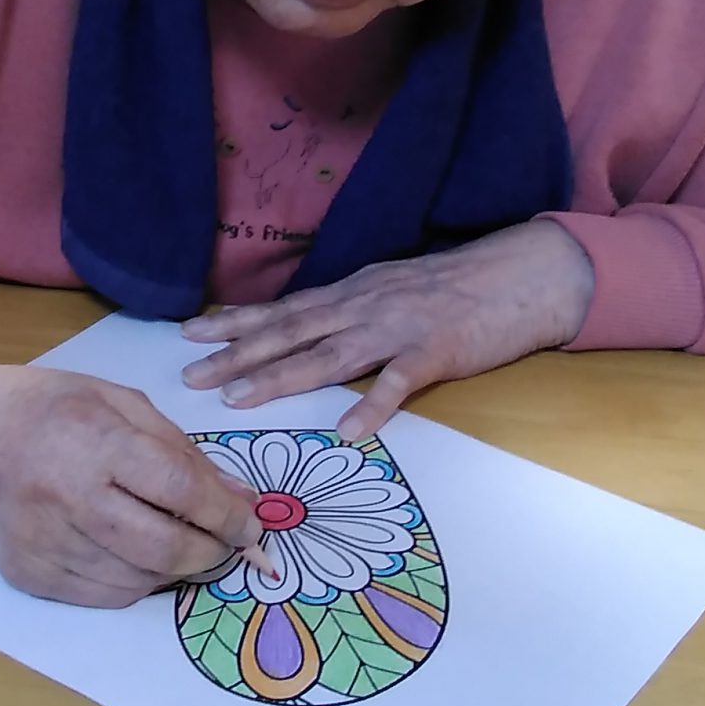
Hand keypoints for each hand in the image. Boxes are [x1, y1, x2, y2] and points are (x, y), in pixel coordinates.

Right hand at [0, 351, 268, 607]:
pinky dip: (137, 582)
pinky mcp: (28, 574)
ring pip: (140, 580)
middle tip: (227, 545)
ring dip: (176, 569)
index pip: (180, 490)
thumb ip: (179, 449)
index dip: (227, 515)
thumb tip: (240, 499)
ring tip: (181, 543)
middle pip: (165, 547)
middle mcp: (66, 496)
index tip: (251, 524)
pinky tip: (137, 556)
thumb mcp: (115, 400)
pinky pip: (106, 596)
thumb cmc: (44, 407)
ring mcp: (43, 542)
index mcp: (92, 439)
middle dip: (212, 553)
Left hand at [179, 221, 596, 438]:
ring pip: (328, 356)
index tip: (188, 334)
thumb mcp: (388, 289)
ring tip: (239, 398)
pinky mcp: (434, 353)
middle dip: (236, 355)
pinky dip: (372, 405)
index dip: (234, 323)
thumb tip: (304, 327)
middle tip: (191, 377)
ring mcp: (396, 330)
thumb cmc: (453, 287)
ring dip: (281, 377)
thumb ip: (347, 311)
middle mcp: (361, 308)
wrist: (516, 276)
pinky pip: (398, 383)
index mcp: (350, 295)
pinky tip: (348, 430)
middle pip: (290, 334)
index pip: (282, 311)